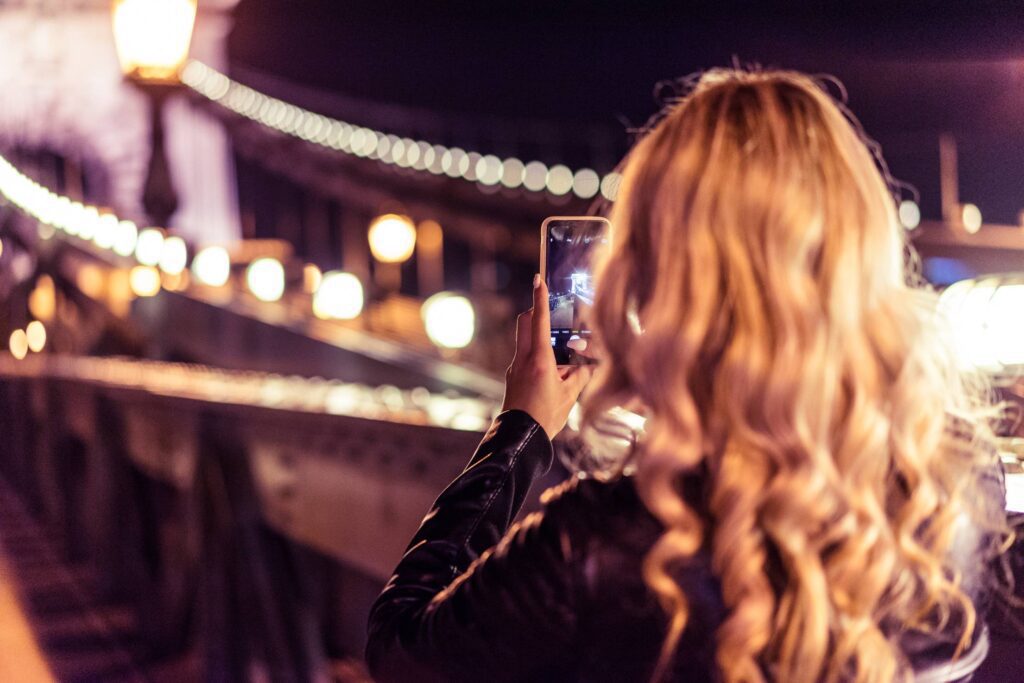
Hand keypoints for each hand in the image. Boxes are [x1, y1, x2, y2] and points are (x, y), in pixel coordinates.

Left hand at [501, 275, 592, 439]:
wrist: (519, 439)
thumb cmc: (545, 417)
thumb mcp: (569, 396)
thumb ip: (579, 376)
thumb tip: (587, 367)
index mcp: (539, 360)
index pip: (539, 321)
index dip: (540, 298)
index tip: (538, 279)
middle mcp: (523, 359)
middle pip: (525, 323)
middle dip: (535, 312)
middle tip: (550, 313)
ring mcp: (515, 368)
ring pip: (525, 340)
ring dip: (539, 338)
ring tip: (561, 358)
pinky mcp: (513, 377)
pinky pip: (525, 357)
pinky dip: (538, 356)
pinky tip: (553, 374)